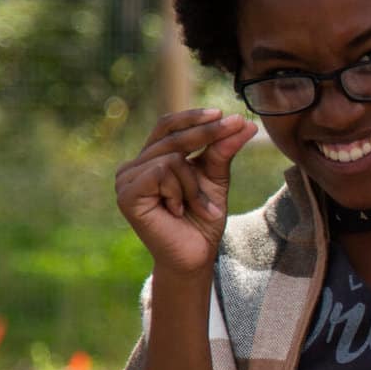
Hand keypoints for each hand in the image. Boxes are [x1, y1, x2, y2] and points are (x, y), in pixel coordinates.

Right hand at [114, 107, 256, 277]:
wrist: (196, 257)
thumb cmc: (203, 221)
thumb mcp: (216, 180)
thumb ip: (223, 150)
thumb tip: (244, 122)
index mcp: (150, 160)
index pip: (168, 126)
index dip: (193, 117)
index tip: (224, 112)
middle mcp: (133, 167)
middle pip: (172, 135)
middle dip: (208, 134)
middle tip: (236, 125)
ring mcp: (126, 180)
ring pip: (172, 156)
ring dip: (194, 183)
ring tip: (196, 206)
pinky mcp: (127, 194)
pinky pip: (163, 171)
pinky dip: (181, 190)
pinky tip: (178, 211)